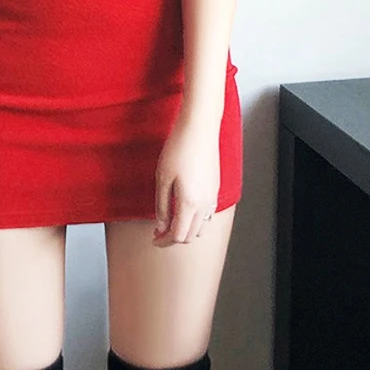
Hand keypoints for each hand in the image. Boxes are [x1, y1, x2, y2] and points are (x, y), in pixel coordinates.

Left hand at [152, 113, 220, 247]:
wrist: (200, 128)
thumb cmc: (179, 148)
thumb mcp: (163, 178)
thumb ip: (162, 205)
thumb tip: (161, 225)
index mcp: (190, 203)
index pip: (178, 235)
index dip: (164, 241)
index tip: (153, 238)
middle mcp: (205, 204)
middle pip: (191, 235)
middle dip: (174, 237)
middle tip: (158, 231)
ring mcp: (213, 196)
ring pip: (201, 226)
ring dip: (186, 229)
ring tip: (170, 221)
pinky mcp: (216, 187)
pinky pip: (207, 214)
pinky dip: (195, 219)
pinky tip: (184, 209)